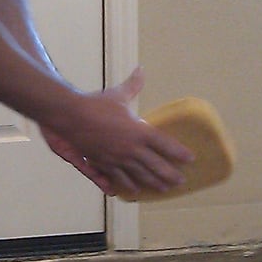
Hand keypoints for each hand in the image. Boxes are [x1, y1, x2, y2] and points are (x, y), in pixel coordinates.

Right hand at [40, 68, 194, 196]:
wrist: (71, 117)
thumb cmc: (96, 105)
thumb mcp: (118, 95)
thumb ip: (133, 85)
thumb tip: (141, 70)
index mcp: (139, 131)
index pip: (165, 145)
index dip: (179, 153)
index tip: (190, 159)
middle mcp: (131, 149)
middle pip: (156, 166)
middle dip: (170, 175)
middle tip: (180, 182)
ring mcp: (117, 159)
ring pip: (139, 175)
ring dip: (153, 183)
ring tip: (163, 189)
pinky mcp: (104, 164)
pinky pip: (119, 178)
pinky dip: (127, 186)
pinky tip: (134, 191)